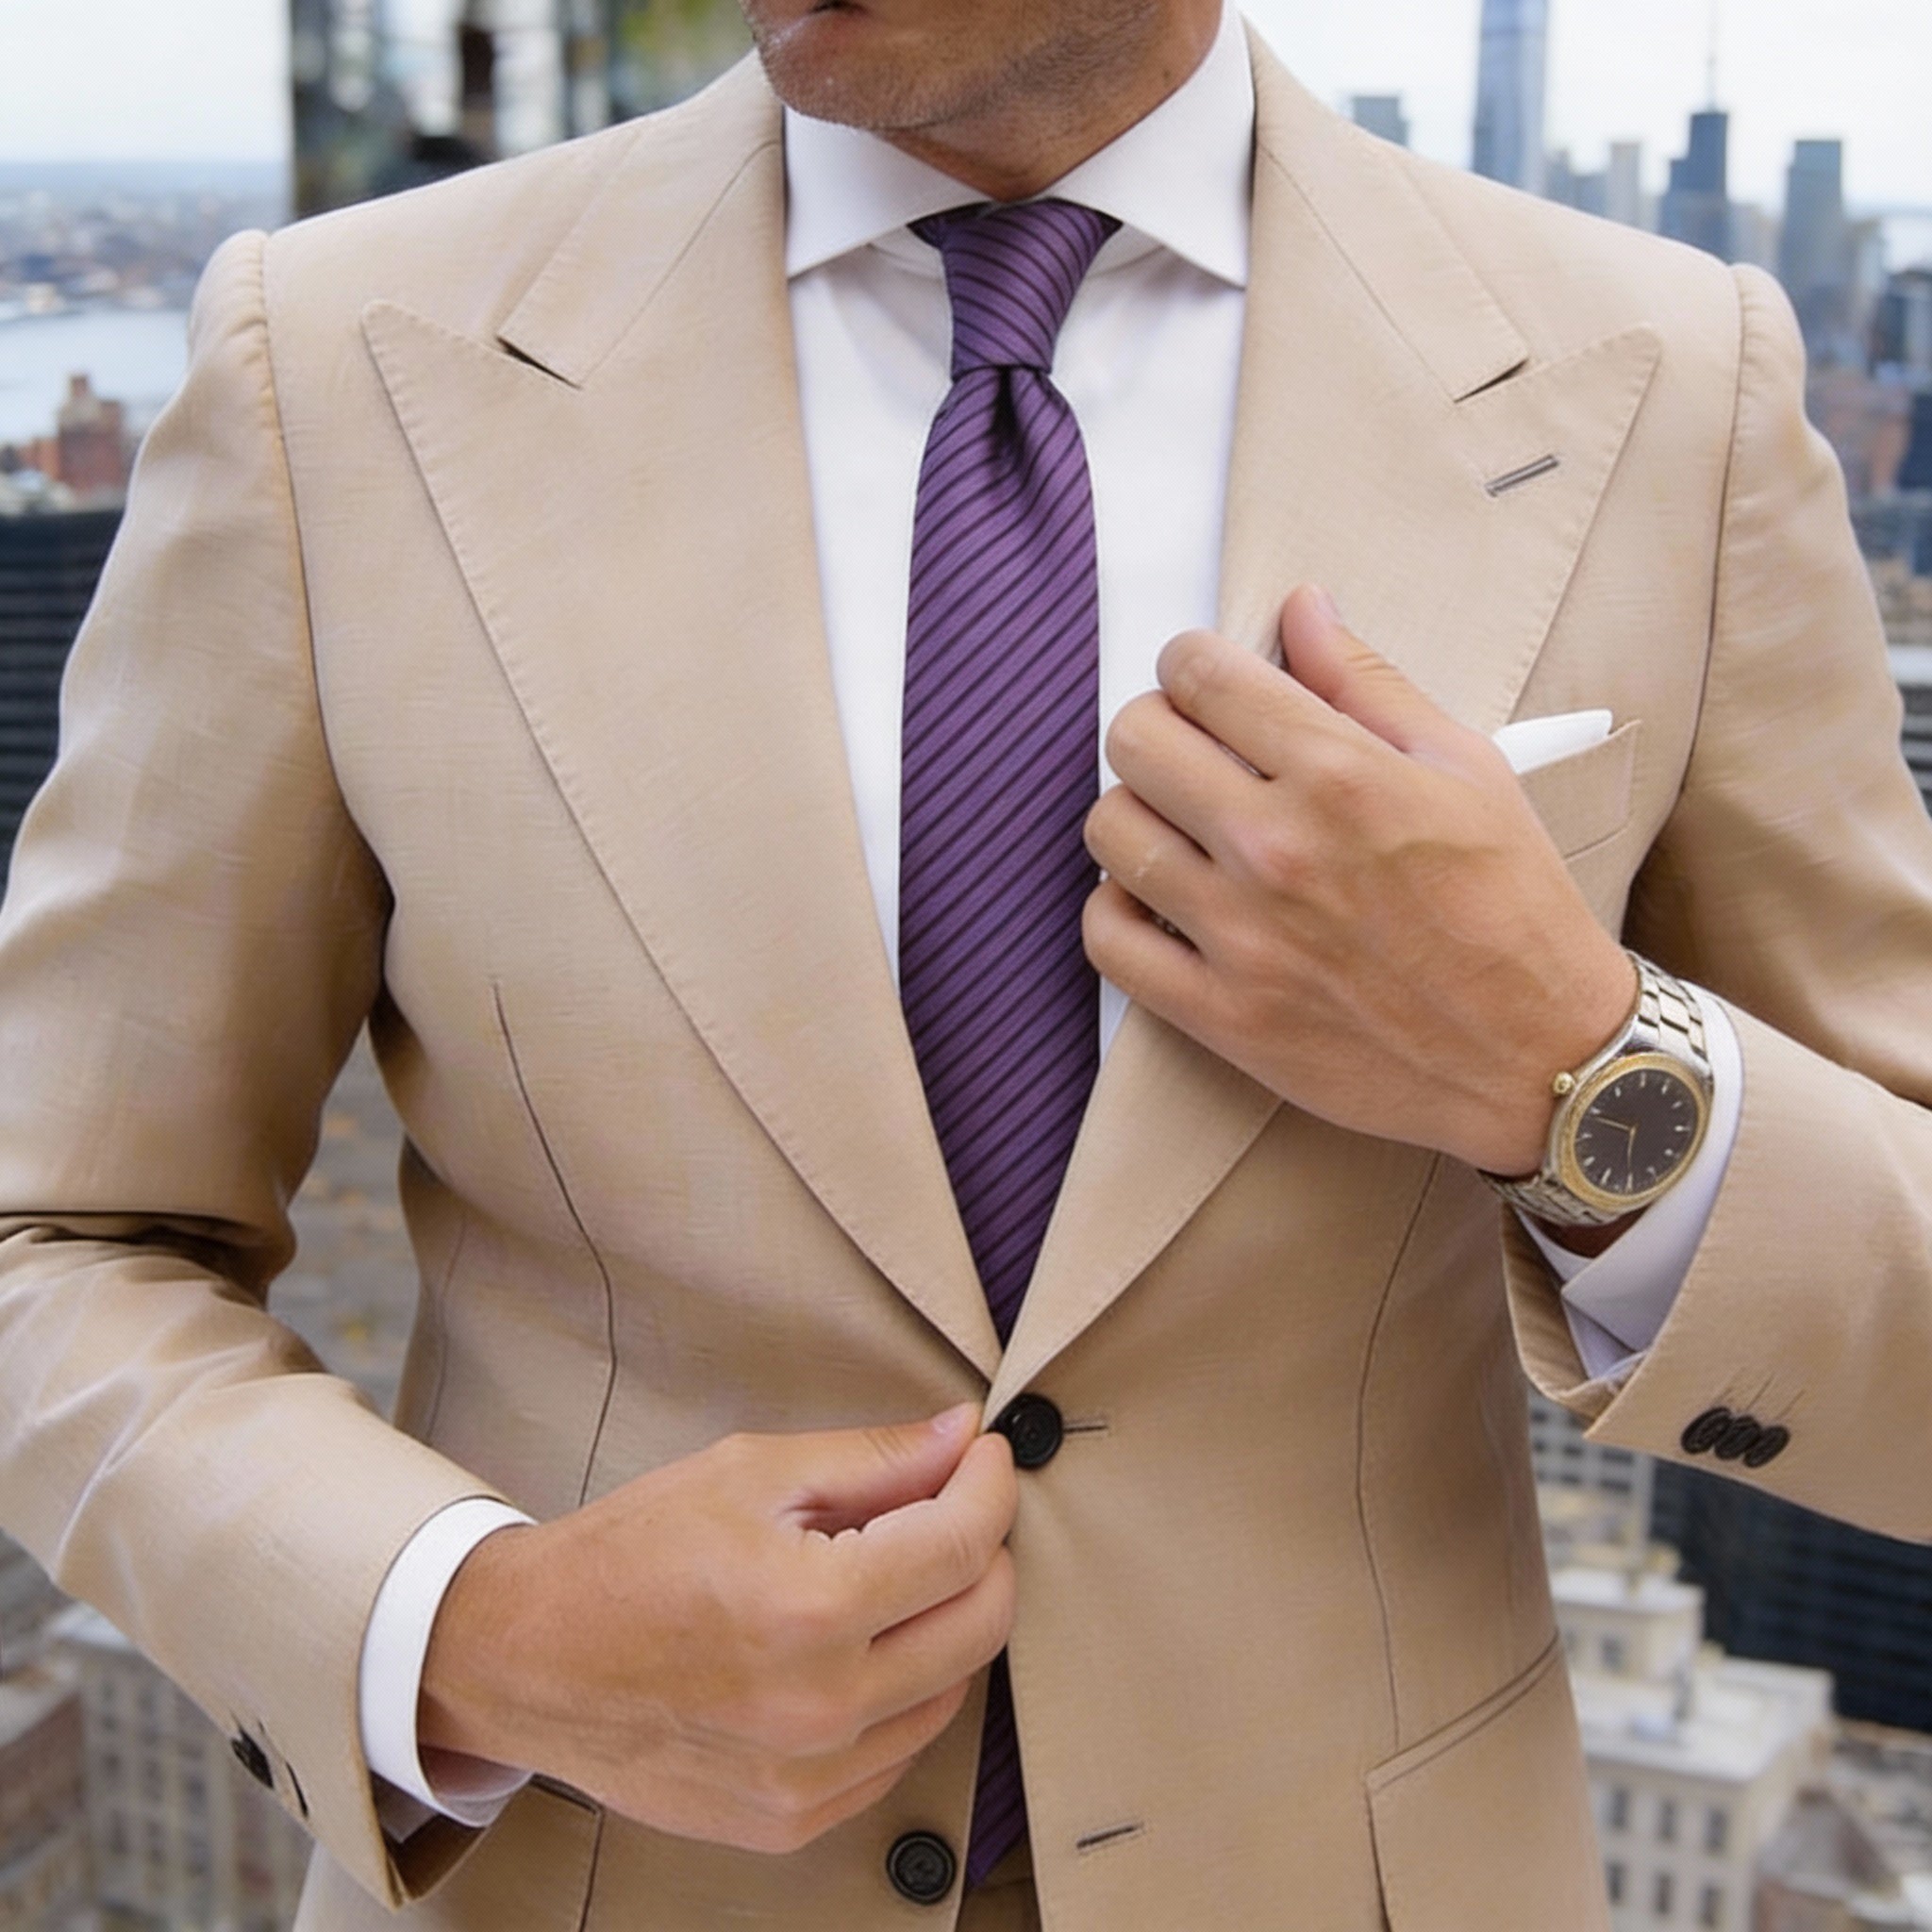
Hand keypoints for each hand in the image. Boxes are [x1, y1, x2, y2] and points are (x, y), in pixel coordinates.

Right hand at [417, 1405, 1016, 1853]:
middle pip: (982, 1623)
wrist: (529, 1660)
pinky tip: (860, 1644)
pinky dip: (905, 1690)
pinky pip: (899, 1751)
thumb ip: (873, 1459)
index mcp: (809, 1608)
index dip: (990, 1485)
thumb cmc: (629, 1554)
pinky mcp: (792, 1820)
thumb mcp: (749, 1472)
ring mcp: (808, 1778)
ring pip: (953, 1690)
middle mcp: (820, 1707)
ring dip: (947, 1620)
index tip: (983, 1455)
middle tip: (948, 1505)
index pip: (963, 1544)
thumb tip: (963, 1438)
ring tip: (892, 1574)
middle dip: (984, 1548)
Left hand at [1082, 586, 1635, 1176]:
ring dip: (1135, 814)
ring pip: (1109, 831)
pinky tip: (1161, 899)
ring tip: (1179, 827)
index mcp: (1340, 775)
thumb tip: (1300, 608)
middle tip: (1192, 750)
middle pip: (1135, 741)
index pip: (1200, 675)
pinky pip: (1107, 939)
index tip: (1206, 681)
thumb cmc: (1513, 907)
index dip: (1191, 662)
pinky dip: (1117, 909)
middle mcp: (1277, 849)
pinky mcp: (1222, 1016)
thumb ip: (1367, 683)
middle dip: (1157, 726)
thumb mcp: (1466, 769)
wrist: (1540, 1058)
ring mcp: (1242, 937)